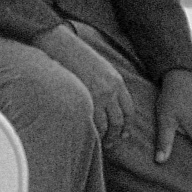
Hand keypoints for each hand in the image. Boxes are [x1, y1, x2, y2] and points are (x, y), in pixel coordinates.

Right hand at [35, 24, 134, 146]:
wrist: (62, 46)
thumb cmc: (77, 56)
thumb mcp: (101, 68)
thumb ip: (109, 84)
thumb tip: (108, 102)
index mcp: (117, 82)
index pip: (128, 110)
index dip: (127, 125)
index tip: (124, 134)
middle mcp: (111, 91)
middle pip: (119, 121)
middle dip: (117, 135)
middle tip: (112, 144)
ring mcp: (97, 96)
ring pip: (107, 126)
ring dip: (105, 138)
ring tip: (99, 144)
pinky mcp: (84, 100)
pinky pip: (92, 124)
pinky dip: (93, 133)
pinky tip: (89, 137)